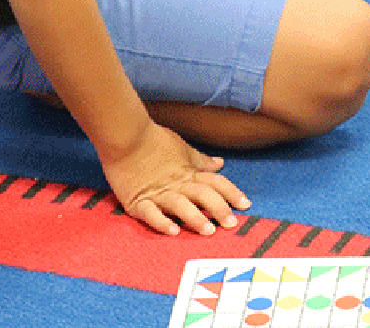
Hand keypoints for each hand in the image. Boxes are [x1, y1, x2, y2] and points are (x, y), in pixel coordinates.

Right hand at [100, 122, 251, 235]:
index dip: (231, 193)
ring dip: (195, 218)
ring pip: (180, 205)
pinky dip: (162, 222)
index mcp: (188, 171)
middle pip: (202, 195)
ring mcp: (157, 193)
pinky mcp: (136, 201)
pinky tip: (173, 232)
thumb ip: (200, 160)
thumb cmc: (153, 140)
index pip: (215, 182)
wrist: (124, 136)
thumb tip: (219, 163)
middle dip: (218, 209)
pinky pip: (150, 213)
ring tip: (208, 231)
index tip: (246, 205)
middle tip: (231, 224)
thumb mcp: (182, 147)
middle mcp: (176, 183)